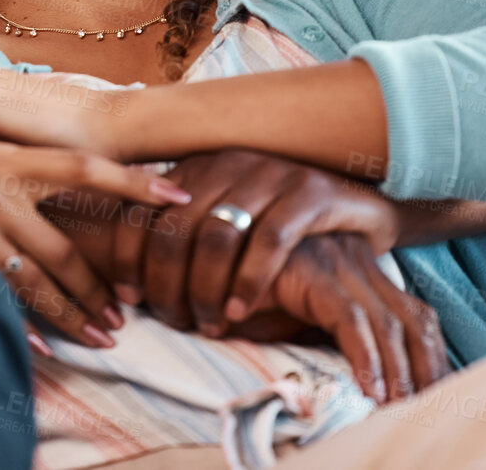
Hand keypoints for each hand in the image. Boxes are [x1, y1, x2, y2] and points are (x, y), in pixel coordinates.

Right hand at [0, 118, 189, 349]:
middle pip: (66, 247)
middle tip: (125, 313)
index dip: (134, 184)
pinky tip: (42, 346)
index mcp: (6, 156)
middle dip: (99, 286)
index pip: (85, 169)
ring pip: (36, 279)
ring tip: (100, 336)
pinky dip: (20, 324)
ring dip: (71, 313)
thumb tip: (31, 162)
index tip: (176, 197)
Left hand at [109, 150, 403, 337]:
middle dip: (165, 282)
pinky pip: (269, 240)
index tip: (128, 298)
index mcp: (197, 166)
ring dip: (204, 288)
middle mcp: (228, 162)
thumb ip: (183, 237)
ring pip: (217, 236)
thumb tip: (128, 281)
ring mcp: (270, 173)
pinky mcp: (309, 192)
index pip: (142, 208)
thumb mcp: (224, 223)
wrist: (357, 205)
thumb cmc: (279, 224)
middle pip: (174, 227)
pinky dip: (249, 281)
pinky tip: (239, 310)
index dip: (128, 256)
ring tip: (208, 324)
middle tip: (173, 321)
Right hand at [239, 233, 449, 403]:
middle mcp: (356, 260)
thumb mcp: (294, 318)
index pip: (414, 316)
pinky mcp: (310, 270)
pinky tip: (370, 390)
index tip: (439, 396)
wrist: (201, 259)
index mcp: (361, 268)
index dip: (432, 357)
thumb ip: (324, 335)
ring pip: (389, 323)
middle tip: (431, 412)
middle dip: (428, 370)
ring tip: (401, 411)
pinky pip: (349, 318)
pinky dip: (364, 357)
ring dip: (400, 372)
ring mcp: (336, 261)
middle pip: (413, 320)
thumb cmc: (242, 293)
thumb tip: (360, 383)